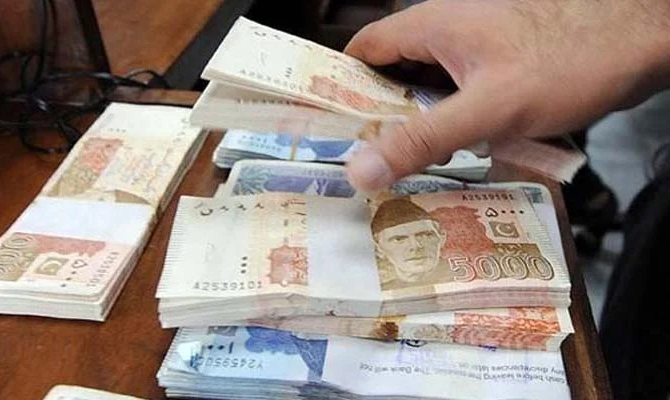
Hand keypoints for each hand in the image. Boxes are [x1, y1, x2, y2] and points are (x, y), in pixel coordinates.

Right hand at [344, 0, 669, 189]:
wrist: (640, 39)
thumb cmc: (567, 61)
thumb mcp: (487, 108)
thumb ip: (422, 139)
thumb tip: (358, 170)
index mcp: (431, 25)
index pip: (363, 51)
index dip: (339, 87)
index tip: (328, 129)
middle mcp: (447, 29)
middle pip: (393, 73)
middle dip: (379, 115)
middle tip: (368, 161)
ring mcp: (476, 46)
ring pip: (428, 86)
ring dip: (418, 122)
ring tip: (406, 165)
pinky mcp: (500, 64)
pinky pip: (459, 93)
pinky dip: (451, 120)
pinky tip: (456, 151)